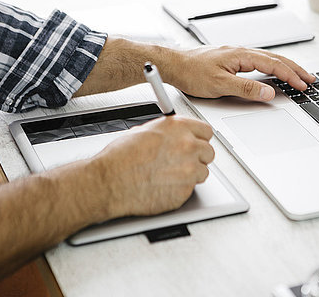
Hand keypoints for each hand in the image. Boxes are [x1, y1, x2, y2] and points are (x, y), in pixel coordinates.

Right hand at [93, 116, 213, 217]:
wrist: (109, 182)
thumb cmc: (120, 157)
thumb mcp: (144, 131)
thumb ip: (167, 133)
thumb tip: (174, 136)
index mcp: (178, 127)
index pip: (206, 131)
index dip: (200, 139)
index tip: (197, 143)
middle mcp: (188, 146)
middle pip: (209, 152)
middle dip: (198, 157)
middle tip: (183, 162)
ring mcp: (189, 169)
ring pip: (203, 172)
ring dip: (191, 174)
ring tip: (170, 176)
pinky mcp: (185, 191)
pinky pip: (191, 189)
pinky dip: (181, 189)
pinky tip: (164, 186)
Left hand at [165, 46, 315, 100]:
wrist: (173, 64)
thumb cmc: (191, 73)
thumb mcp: (220, 85)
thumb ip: (246, 89)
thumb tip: (269, 92)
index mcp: (241, 55)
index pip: (274, 65)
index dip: (291, 76)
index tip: (303, 85)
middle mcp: (241, 52)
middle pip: (276, 59)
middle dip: (295, 69)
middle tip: (311, 78)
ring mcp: (236, 55)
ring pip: (268, 59)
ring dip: (285, 67)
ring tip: (298, 75)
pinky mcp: (231, 59)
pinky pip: (259, 61)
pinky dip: (272, 67)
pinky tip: (273, 72)